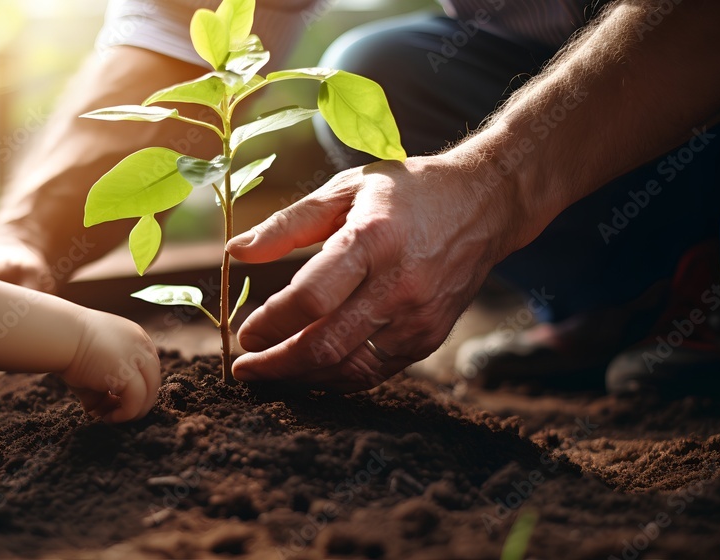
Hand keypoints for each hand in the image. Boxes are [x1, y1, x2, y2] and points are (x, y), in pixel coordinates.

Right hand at [60, 309, 160, 421]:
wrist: (57, 336)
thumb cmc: (68, 350)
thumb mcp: (92, 368)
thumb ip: (102, 388)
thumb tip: (101, 412)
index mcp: (136, 338)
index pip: (148, 370)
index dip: (137, 389)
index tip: (117, 401)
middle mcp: (142, 346)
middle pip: (152, 383)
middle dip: (136, 403)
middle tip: (115, 415)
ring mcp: (138, 358)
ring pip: (148, 395)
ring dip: (132, 412)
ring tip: (110, 418)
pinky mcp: (129, 374)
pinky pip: (136, 403)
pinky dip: (125, 415)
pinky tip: (107, 418)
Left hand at [227, 155, 513, 391]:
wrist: (484, 205)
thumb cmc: (405, 192)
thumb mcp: (345, 189)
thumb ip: (287, 224)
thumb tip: (235, 253)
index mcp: (372, 239)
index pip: (311, 299)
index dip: (270, 324)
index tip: (243, 333)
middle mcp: (398, 284)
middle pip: (325, 345)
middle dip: (276, 365)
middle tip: (244, 368)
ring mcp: (418, 316)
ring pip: (348, 369)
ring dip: (301, 378)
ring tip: (270, 373)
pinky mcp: (429, 336)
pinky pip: (373, 371)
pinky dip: (335, 378)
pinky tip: (309, 371)